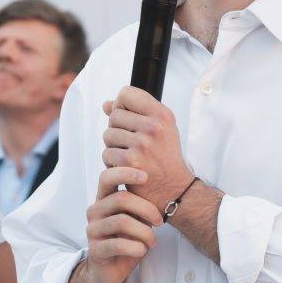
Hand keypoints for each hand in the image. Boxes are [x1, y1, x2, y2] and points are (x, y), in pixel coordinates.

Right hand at [81, 162, 163, 282]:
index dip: (126, 173)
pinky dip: (136, 247)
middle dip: (147, 209)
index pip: (107, 177)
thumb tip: (162, 188)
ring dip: (144, 232)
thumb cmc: (127, 239)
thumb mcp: (136, 218)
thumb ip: (140, 203)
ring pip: (122, 221)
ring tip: (153, 241)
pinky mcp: (95, 249)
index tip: (146, 177)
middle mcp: (95, 211)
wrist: (110, 270)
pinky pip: (118, 244)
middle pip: (121, 198)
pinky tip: (142, 250)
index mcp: (104, 199)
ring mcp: (92, 230)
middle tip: (160, 222)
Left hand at [101, 87, 192, 214]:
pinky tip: (126, 168)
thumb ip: (135, 113)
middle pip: (114, 115)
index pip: (126, 93)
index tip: (128, 119)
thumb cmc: (165, 157)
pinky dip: (112, 163)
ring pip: (107, 135)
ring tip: (130, 156)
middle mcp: (154, 127)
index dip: (121, 105)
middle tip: (132, 144)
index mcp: (162, 114)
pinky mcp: (131, 161)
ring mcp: (142, 144)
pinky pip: (107, 154)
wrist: (174, 189)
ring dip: (114, 147)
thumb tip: (107, 105)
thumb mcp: (160, 130)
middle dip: (118, 130)